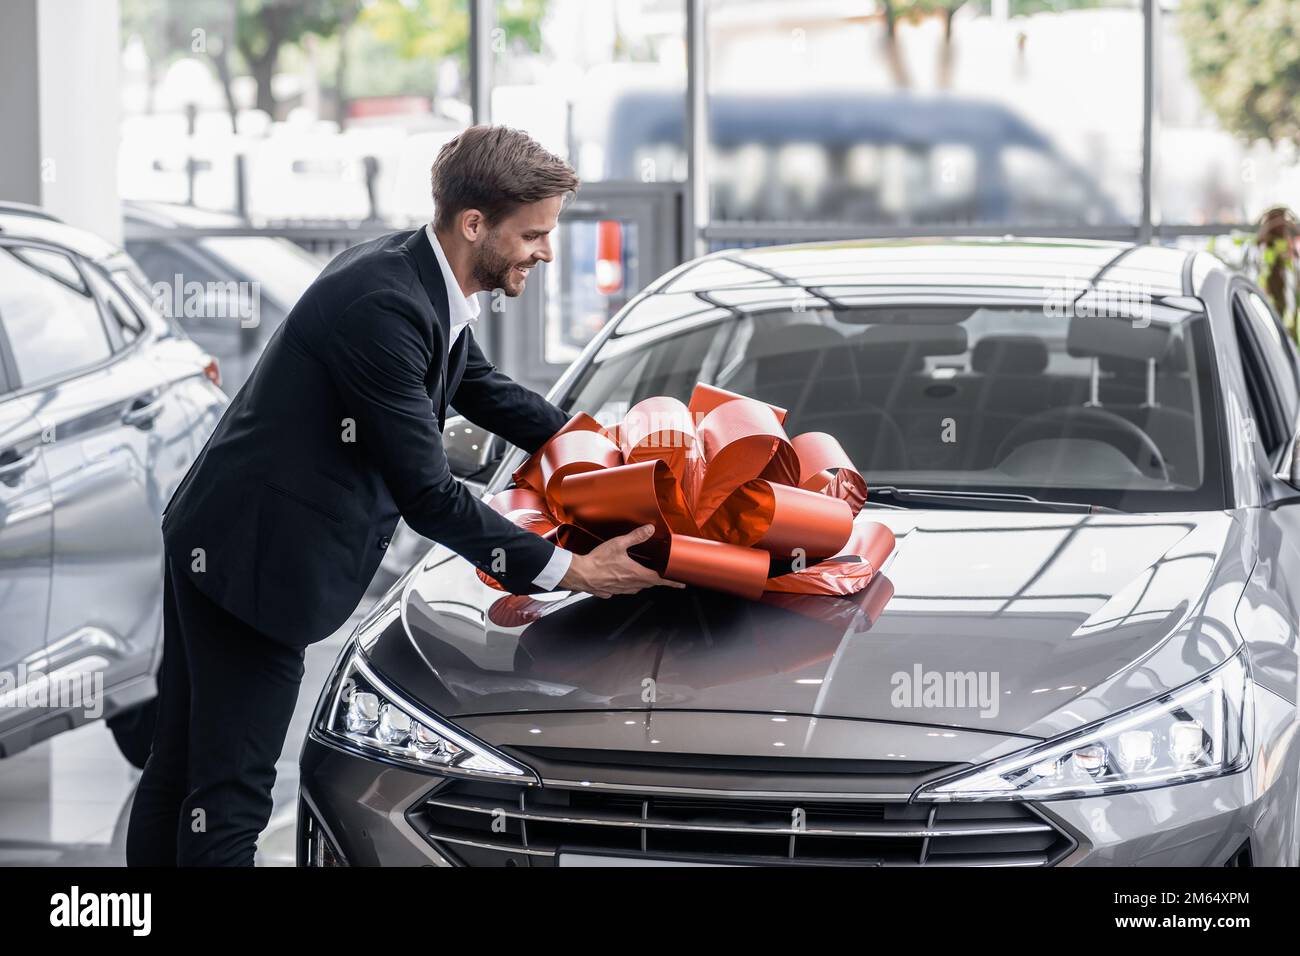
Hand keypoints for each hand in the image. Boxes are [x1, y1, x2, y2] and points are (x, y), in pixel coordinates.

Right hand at [558, 524, 685, 598]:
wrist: (579, 574)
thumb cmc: (597, 561)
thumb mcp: (618, 544)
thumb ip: (635, 537)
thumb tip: (649, 529)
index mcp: (636, 574)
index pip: (659, 579)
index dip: (671, 582)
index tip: (680, 584)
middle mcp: (630, 585)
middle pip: (648, 584)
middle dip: (656, 580)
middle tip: (662, 577)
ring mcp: (620, 590)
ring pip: (636, 588)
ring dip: (641, 583)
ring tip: (642, 576)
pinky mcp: (609, 592)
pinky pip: (622, 590)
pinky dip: (625, 586)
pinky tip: (620, 579)